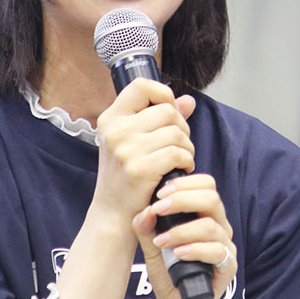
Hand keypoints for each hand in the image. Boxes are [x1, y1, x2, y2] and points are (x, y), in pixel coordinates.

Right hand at [92, 78, 196, 224]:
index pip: (141, 85)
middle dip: (181, 127)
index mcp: (111, 118)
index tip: (170, 111)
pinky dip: (186, 160)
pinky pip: (177, 153)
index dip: (162, 93)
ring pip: (176, 132)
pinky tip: (181, 169)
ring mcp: (125, 149)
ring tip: (180, 158)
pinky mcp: (139, 168)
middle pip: (167, 110)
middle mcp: (116, 130)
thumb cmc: (125, 176)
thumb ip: (159, 118)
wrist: (112, 212)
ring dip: (186, 146)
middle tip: (179, 144)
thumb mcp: (134, 142)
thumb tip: (188, 100)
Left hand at [131, 173, 236, 298]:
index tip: (159, 193)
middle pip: (211, 198)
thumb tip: (144, 211)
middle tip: (158, 208)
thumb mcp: (152, 249)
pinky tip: (178, 253)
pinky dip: (195, 250)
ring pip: (211, 225)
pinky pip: (217, 252)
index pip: (205, 185)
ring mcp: (225, 246)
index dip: (183, 183)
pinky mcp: (228, 267)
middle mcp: (218, 226)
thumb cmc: (170, 273)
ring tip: (161, 240)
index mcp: (204, 214)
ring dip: (182, 230)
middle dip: (182, 199)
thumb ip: (146, 230)